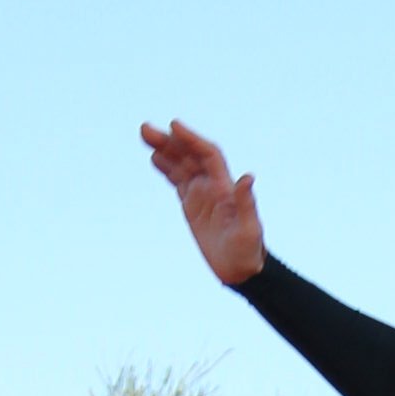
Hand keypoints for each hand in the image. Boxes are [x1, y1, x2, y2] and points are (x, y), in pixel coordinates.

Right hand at [141, 117, 265, 283]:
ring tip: (145, 135)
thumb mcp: (249, 229)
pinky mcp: (193, 204)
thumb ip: (247, 203)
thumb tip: (248, 177)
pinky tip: (154, 158)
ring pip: (181, 164)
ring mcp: (202, 193)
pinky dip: (166, 168)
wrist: (242, 269)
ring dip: (164, 149)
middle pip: (190, 155)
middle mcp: (213, 185)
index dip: (191, 139)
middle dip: (170, 141)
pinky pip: (178, 180)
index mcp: (225, 187)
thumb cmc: (248, 251)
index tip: (173, 126)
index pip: (207, 154)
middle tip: (145, 129)